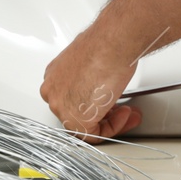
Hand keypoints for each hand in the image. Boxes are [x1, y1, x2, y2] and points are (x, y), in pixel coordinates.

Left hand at [40, 26, 142, 140]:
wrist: (112, 44)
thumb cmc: (106, 45)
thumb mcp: (92, 60)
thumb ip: (91, 76)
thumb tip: (101, 81)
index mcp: (54, 75)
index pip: (71, 98)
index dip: (94, 102)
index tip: (109, 100)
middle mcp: (53, 90)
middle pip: (77, 112)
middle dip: (103, 113)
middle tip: (122, 110)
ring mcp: (61, 106)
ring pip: (84, 125)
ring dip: (110, 121)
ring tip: (127, 112)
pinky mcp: (76, 119)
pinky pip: (94, 135)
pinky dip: (113, 128)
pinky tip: (124, 114)